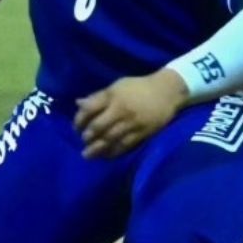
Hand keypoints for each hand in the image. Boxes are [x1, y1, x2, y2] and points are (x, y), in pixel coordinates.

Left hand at [74, 69, 189, 158]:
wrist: (167, 92)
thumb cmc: (138, 87)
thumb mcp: (116, 86)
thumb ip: (97, 96)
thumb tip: (78, 103)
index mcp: (112, 96)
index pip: (89, 109)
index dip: (79, 120)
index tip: (75, 127)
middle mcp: (120, 109)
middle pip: (98, 126)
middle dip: (87, 136)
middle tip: (82, 141)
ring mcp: (132, 122)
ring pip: (110, 138)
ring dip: (97, 148)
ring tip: (88, 154)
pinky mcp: (142, 133)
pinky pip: (125, 145)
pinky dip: (113, 152)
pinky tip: (106, 155)